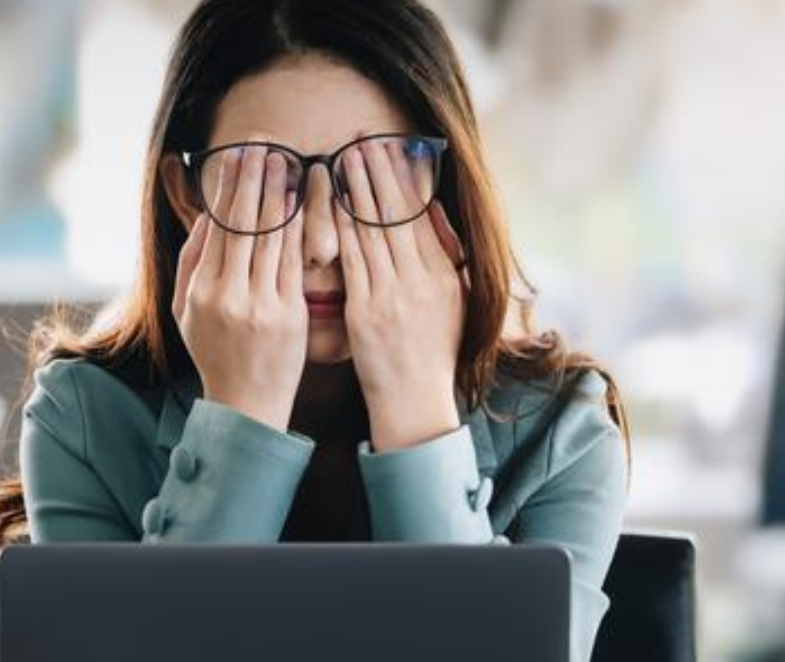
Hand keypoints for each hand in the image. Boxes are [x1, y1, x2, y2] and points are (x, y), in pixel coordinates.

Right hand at [171, 142, 308, 431]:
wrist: (246, 404)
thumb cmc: (216, 355)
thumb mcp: (186, 313)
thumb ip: (191, 263)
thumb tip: (204, 217)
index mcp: (200, 291)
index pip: (217, 226)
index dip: (229, 186)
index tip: (239, 154)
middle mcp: (227, 294)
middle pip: (242, 223)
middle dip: (254, 177)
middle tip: (264, 141)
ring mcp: (260, 305)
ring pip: (270, 236)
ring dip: (279, 193)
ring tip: (286, 159)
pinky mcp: (289, 315)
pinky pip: (294, 262)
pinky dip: (298, 228)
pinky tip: (304, 202)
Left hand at [334, 138, 469, 449]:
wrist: (416, 403)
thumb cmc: (431, 356)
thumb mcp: (453, 304)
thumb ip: (446, 257)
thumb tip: (436, 214)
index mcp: (443, 275)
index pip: (422, 214)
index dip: (405, 177)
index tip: (391, 146)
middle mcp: (421, 280)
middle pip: (398, 213)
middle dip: (380, 170)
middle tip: (364, 135)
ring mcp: (394, 295)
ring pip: (374, 229)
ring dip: (358, 188)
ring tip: (346, 155)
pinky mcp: (367, 312)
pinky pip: (353, 260)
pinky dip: (342, 227)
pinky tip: (330, 203)